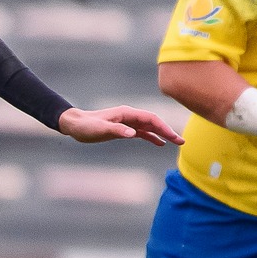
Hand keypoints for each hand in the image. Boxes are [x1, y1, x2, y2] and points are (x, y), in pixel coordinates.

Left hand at [57, 105, 183, 145]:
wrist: (74, 125)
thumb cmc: (86, 126)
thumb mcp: (100, 129)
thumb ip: (117, 130)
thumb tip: (134, 134)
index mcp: (127, 113)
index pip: (151, 119)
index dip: (164, 128)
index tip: (174, 137)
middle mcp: (129, 116)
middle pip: (153, 122)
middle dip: (168, 131)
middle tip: (181, 142)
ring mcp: (127, 122)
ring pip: (149, 127)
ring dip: (162, 134)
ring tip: (175, 143)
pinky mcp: (123, 129)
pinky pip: (141, 132)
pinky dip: (151, 137)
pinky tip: (159, 143)